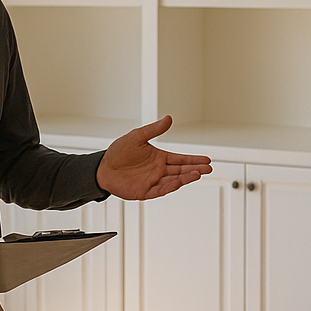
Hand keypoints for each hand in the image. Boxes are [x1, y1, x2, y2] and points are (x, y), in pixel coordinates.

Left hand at [96, 115, 212, 199]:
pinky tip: (179, 182)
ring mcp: (153, 181)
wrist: (102, 168)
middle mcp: (158, 170)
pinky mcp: (145, 191)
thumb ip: (154, 130)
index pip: (180, 159)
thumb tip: (169, 118)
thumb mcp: (137, 136)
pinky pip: (161, 190)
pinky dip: (170, 186)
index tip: (206, 159)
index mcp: (159, 158)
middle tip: (208, 168)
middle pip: (181, 170)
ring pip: (174, 180)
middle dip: (195, 169)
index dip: (193, 160)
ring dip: (186, 178)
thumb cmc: (118, 152)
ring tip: (198, 174)